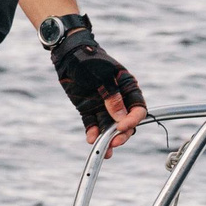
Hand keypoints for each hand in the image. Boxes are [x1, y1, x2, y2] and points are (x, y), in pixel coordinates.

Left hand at [51, 22, 147, 156]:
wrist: (67, 54)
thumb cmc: (88, 59)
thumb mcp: (101, 75)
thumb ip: (112, 96)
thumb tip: (121, 119)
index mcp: (128, 88)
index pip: (138, 109)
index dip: (133, 120)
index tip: (122, 127)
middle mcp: (118, 100)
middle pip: (125, 122)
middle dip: (121, 134)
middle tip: (113, 143)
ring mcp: (103, 105)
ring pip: (109, 127)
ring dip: (107, 139)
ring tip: (103, 151)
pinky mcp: (88, 109)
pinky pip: (92, 124)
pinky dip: (92, 132)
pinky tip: (90, 139)